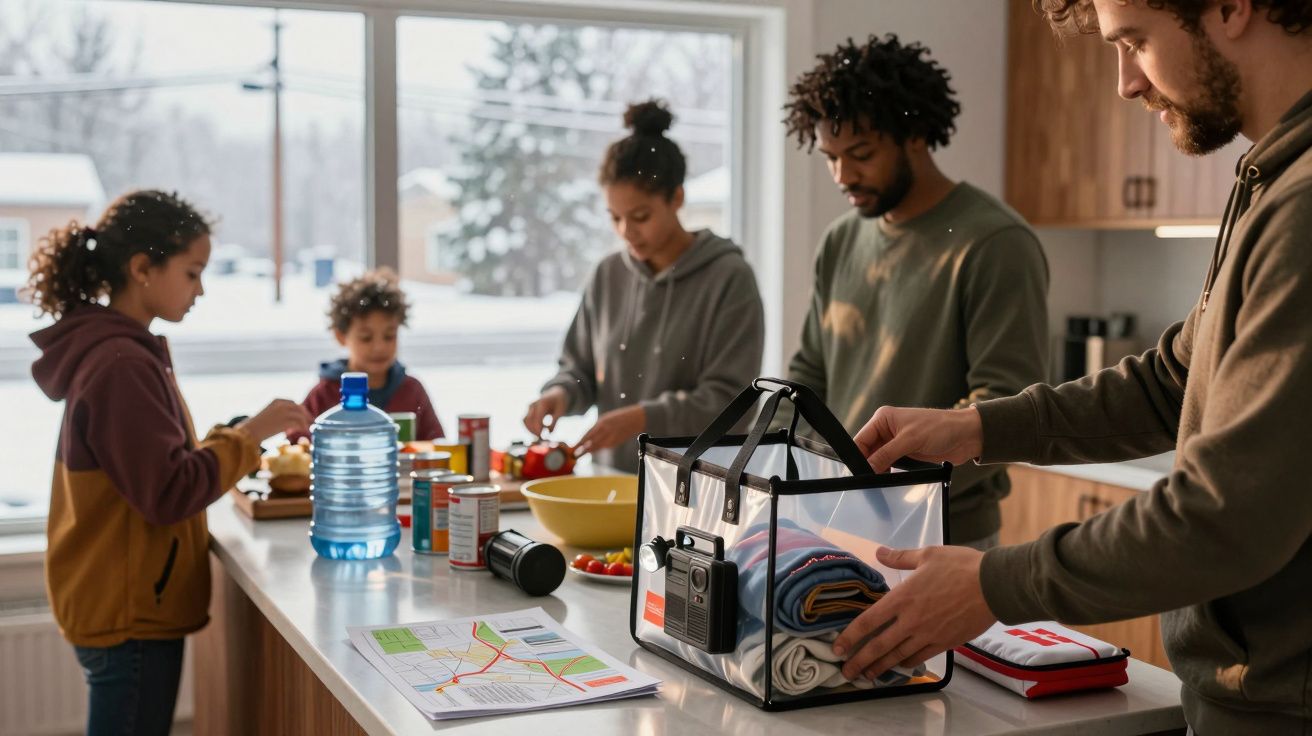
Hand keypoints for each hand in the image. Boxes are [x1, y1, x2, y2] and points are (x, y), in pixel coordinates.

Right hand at [237, 399, 312, 442]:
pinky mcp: (286, 421)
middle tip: (310, 422)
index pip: (293, 403)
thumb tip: (290, 420)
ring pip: (301, 416)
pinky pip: (299, 423)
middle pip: (299, 408)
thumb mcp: (269, 415)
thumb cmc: (256, 426)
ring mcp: (284, 412)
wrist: (249, 432)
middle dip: (306, 415)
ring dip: (306, 422)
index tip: (305, 416)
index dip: (300, 410)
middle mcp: (282, 404)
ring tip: (307, 428)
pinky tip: (304, 431)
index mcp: (277, 400)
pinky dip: (303, 427)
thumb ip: (280, 414)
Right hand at [524, 387, 568, 436]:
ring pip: (525, 421)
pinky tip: (539, 431)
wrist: (556, 394)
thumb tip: (549, 433)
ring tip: (540, 435)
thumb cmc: (559, 402)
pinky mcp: (528, 411)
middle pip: (528, 420)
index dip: (538, 429)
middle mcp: (533, 405)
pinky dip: (529, 428)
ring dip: (530, 430)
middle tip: (542, 438)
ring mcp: (529, 407)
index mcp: (542, 403)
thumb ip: (554, 422)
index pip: (536, 418)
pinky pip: (525, 421)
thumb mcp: (561, 412)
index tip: (542, 437)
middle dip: (533, 431)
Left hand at [574, 405, 645, 456]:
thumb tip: (588, 436)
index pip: (588, 434)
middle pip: (591, 443)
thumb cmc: (619, 416)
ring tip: (582, 454)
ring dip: (590, 451)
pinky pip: (605, 447)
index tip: (573, 447)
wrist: (635, 419)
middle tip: (575, 454)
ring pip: (598, 447)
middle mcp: (606, 430)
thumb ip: (597, 427)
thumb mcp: (606, 418)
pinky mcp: (616, 442)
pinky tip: (594, 450)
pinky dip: (599, 448)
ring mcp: (611, 437)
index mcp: (602, 422)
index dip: (580, 442)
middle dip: (582, 449)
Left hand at [833, 545, 995, 680]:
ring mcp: (928, 634)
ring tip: (867, 675)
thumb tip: (879, 551)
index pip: (869, 620)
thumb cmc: (960, 566)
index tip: (838, 647)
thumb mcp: (927, 555)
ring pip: (898, 656)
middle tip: (846, 672)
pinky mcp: (945, 643)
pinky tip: (899, 667)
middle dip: (860, 661)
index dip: (851, 636)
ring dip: (880, 667)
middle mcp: (911, 620)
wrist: (994, 585)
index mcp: (903, 597)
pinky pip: (920, 658)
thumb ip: (900, 557)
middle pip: (879, 645)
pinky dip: (906, 664)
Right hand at [855, 406, 983, 472]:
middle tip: (866, 481)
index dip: (857, 456)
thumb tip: (868, 468)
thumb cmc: (940, 427)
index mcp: (884, 418)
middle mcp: (887, 429)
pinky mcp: (906, 453)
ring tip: (876, 482)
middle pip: (868, 451)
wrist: (966, 436)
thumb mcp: (910, 440)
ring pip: (878, 459)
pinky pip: (890, 465)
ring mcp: (896, 442)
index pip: (861, 439)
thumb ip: (886, 454)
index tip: (855, 473)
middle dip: (867, 465)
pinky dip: (887, 473)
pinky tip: (887, 480)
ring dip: (877, 470)